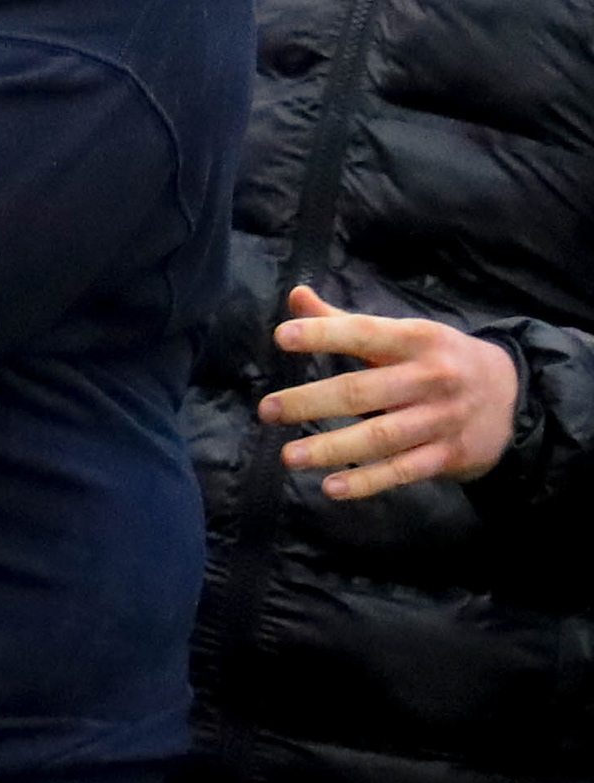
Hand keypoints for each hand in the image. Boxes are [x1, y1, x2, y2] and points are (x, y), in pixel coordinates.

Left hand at [258, 284, 519, 500]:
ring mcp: (439, 419)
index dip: (324, 333)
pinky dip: (366, 481)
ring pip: (378, 437)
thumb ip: (345, 321)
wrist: (514, 398)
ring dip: (330, 448)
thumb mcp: (405, 334)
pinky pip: (401, 471)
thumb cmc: (441, 360)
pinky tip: (331, 486)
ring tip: (289, 455)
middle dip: (311, 401)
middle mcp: (429, 378)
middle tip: (268, 410)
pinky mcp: (446, 456)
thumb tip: (296, 296)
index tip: (282, 337)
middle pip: (362, 391)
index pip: (365, 333)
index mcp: (416, 339)